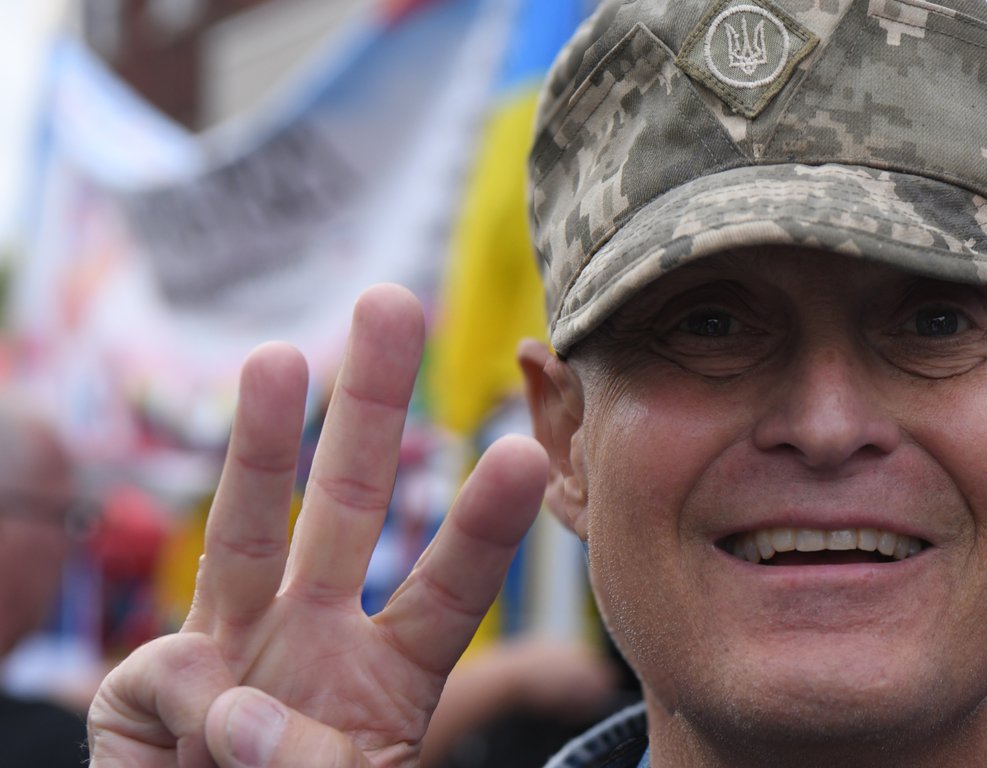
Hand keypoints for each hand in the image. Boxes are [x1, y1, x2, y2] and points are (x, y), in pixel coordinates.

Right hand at [88, 284, 548, 766]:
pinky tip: (216, 744)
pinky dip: (201, 706)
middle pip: (351, 506)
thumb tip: (243, 715)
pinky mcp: (147, 687)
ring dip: (262, 444)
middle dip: (371, 407)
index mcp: (392, 674)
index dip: (484, 525)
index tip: (526, 455)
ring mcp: (231, 653)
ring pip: (249, 528)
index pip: (448, 585)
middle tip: (394, 304)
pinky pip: (177, 675)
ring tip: (278, 357)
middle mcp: (315, 641)